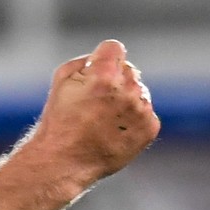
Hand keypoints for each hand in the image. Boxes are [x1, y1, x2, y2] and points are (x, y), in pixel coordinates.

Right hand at [33, 39, 159, 197]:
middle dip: (114, 81)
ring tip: (103, 120)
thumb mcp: (62, 80)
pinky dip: (133, 119)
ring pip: (139, 92)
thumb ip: (86, 60)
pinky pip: (145, 112)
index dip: (101, 60)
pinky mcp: (149, 128)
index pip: (114, 48)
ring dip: (125, 100)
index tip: (93, 75)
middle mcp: (128, 90)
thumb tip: (104, 58)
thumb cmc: (60, 120)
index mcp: (104, 75)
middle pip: (128, 70)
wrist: (65, 161)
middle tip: (94, 104)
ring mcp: (141, 110)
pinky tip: (114, 130)